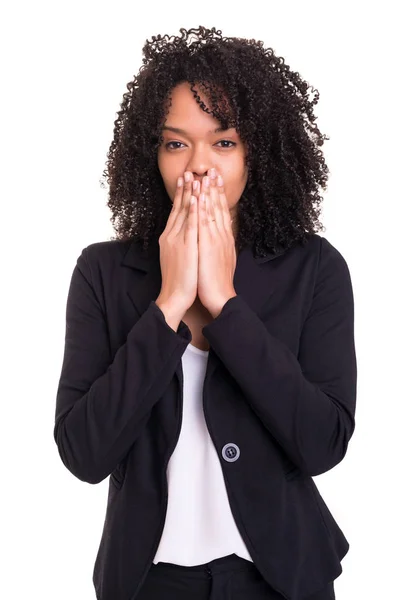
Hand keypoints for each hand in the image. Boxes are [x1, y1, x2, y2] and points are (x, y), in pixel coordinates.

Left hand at [196, 168, 236, 317]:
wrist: (219, 296)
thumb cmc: (217, 281)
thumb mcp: (221, 258)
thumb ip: (220, 244)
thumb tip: (220, 234)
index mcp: (224, 238)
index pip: (222, 212)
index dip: (219, 195)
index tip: (216, 180)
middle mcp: (222, 236)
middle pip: (218, 207)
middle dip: (215, 188)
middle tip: (212, 170)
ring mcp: (215, 239)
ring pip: (212, 211)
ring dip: (208, 192)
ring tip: (205, 175)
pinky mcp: (208, 245)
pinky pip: (204, 222)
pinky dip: (202, 207)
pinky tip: (199, 195)